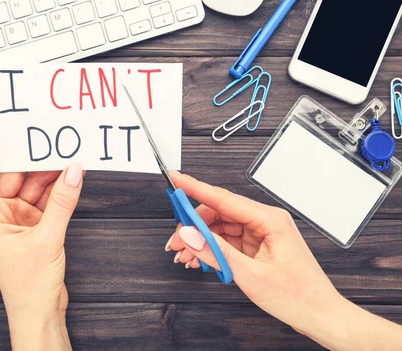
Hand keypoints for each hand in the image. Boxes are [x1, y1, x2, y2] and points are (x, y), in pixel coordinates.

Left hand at [0, 99, 82, 350]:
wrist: (40, 312)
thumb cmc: (28, 286)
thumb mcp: (47, 239)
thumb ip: (62, 203)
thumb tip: (73, 172)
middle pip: (13, 173)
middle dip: (30, 155)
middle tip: (42, 129)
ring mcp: (17, 218)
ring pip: (33, 184)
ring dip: (49, 171)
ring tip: (65, 150)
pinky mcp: (34, 224)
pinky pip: (45, 197)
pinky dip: (58, 187)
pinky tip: (69, 173)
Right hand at [166, 172, 343, 344]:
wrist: (319, 315)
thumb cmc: (299, 296)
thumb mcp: (251, 275)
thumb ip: (217, 252)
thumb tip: (190, 234)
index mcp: (269, 220)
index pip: (223, 199)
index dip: (194, 187)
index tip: (175, 179)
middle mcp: (265, 222)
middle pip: (218, 212)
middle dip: (193, 225)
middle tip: (176, 239)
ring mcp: (260, 234)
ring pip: (219, 227)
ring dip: (200, 240)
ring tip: (185, 254)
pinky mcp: (256, 246)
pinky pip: (226, 240)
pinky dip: (211, 249)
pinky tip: (199, 259)